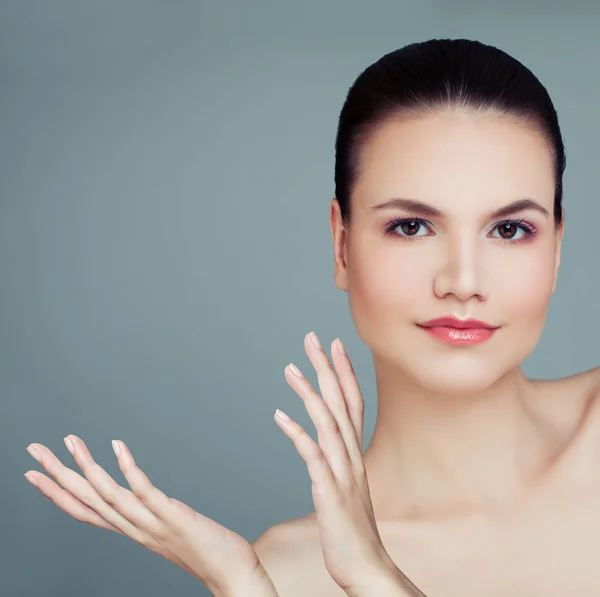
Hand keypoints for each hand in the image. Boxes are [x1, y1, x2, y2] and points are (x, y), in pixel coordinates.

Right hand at [24, 435, 277, 596]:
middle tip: (34, 451)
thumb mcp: (168, 530)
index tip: (35, 474)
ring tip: (70, 441)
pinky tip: (117, 446)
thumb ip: (150, 516)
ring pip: (109, 495)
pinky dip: (128, 468)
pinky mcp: (173, 516)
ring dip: (86, 467)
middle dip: (57, 476)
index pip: (85, 512)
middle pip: (87, 501)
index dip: (57, 494)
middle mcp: (135, 529)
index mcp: (132, 531)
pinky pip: (144, 490)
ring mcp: (152, 524)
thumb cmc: (205, 550)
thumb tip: (141, 497)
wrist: (233, 576)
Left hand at [275, 332, 424, 596]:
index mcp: (354, 452)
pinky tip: (280, 416)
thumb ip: (339, 461)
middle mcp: (351, 455)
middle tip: (312, 338)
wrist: (367, 566)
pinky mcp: (330, 491)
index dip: (345, 371)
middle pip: (341, 402)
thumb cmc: (354, 528)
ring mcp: (342, 472)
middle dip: (327, 367)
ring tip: (290, 368)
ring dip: (310, 393)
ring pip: (328, 422)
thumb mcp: (349, 486)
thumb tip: (325, 443)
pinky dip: (298, 433)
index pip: (353, 402)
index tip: (336, 345)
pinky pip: (312, 456)